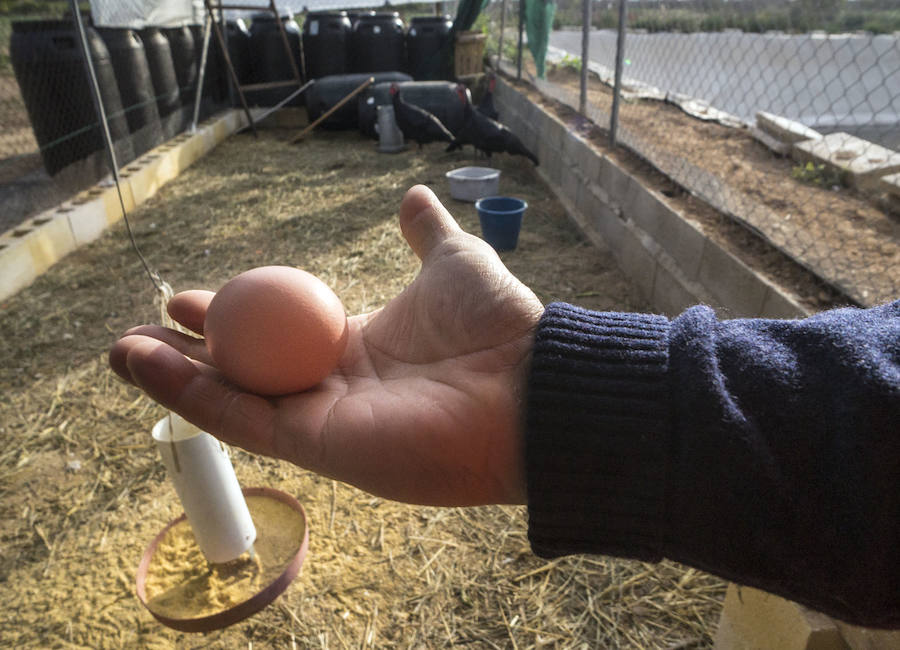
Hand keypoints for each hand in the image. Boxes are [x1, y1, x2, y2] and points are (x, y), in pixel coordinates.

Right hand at [109, 185, 543, 505]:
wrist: (526, 384)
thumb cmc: (495, 324)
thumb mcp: (453, 260)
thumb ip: (425, 234)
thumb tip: (411, 196)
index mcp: (360, 345)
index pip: (281, 333)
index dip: (237, 314)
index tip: (193, 295)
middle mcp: (337, 386)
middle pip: (250, 371)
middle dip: (197, 352)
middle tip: (149, 325)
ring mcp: (325, 421)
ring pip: (234, 399)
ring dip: (174, 377)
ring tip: (121, 350)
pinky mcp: (319, 448)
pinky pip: (242, 420)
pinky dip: (189, 394)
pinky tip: (142, 363)